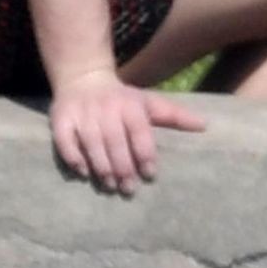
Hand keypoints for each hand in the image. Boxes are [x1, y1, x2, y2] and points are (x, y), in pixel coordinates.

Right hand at [49, 70, 207, 194]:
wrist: (83, 78)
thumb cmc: (122, 98)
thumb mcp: (148, 102)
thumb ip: (174, 116)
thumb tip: (205, 125)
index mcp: (129, 105)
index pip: (139, 131)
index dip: (145, 154)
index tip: (150, 174)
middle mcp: (106, 108)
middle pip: (115, 141)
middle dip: (123, 167)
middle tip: (129, 189)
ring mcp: (82, 113)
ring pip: (91, 143)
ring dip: (101, 167)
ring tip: (110, 185)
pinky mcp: (61, 118)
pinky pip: (65, 140)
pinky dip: (73, 157)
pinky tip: (83, 172)